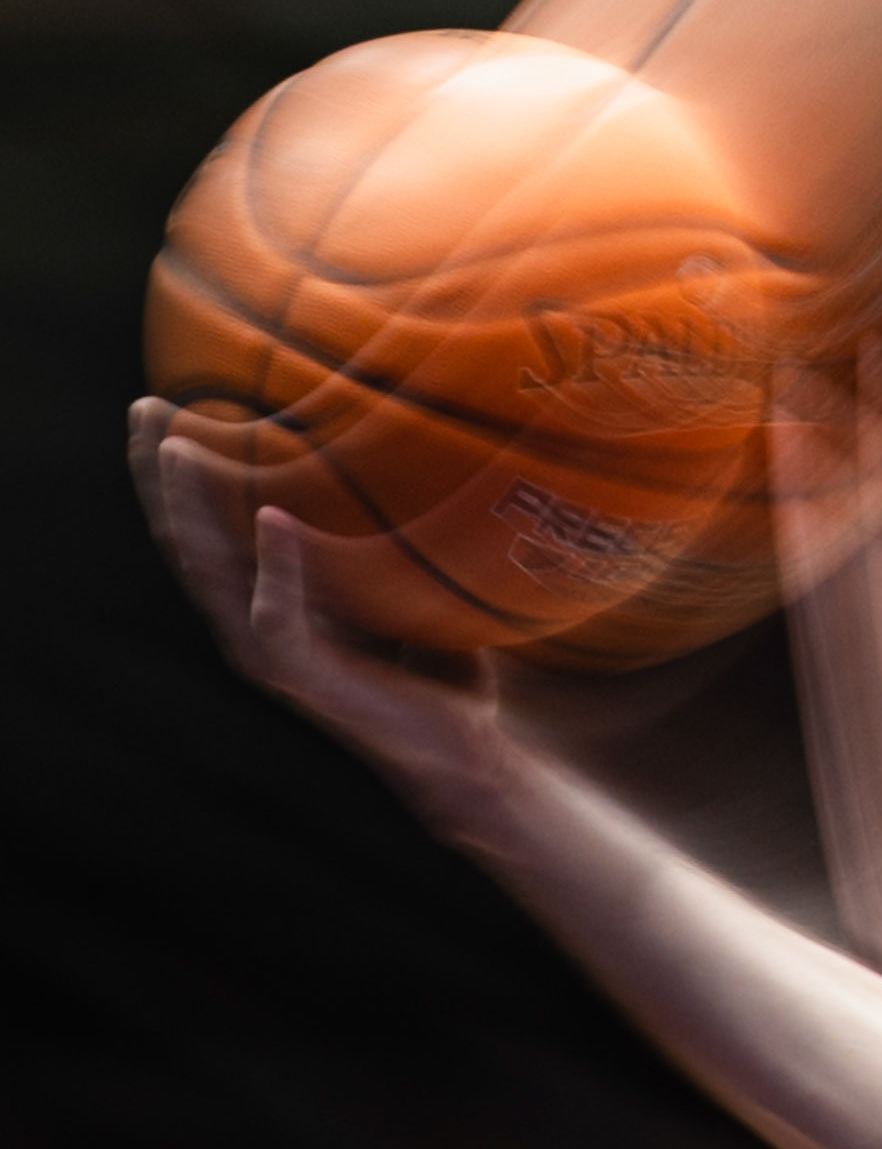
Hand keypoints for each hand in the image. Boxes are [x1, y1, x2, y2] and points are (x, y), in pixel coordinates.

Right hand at [128, 397, 518, 835]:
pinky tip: (273, 519)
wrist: (469, 746)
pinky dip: (274, 569)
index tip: (164, 401)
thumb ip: (398, 531)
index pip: (208, 525)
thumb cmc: (442, 662)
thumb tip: (425, 447)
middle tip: (145, 406)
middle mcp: (258, 620)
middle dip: (158, 475)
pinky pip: (276, 620)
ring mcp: (275, 651)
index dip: (178, 470)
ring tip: (179, 447)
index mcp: (273, 595)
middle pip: (186, 540)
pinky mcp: (305, 678)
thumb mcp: (412, 581)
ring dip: (190, 510)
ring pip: (209, 574)